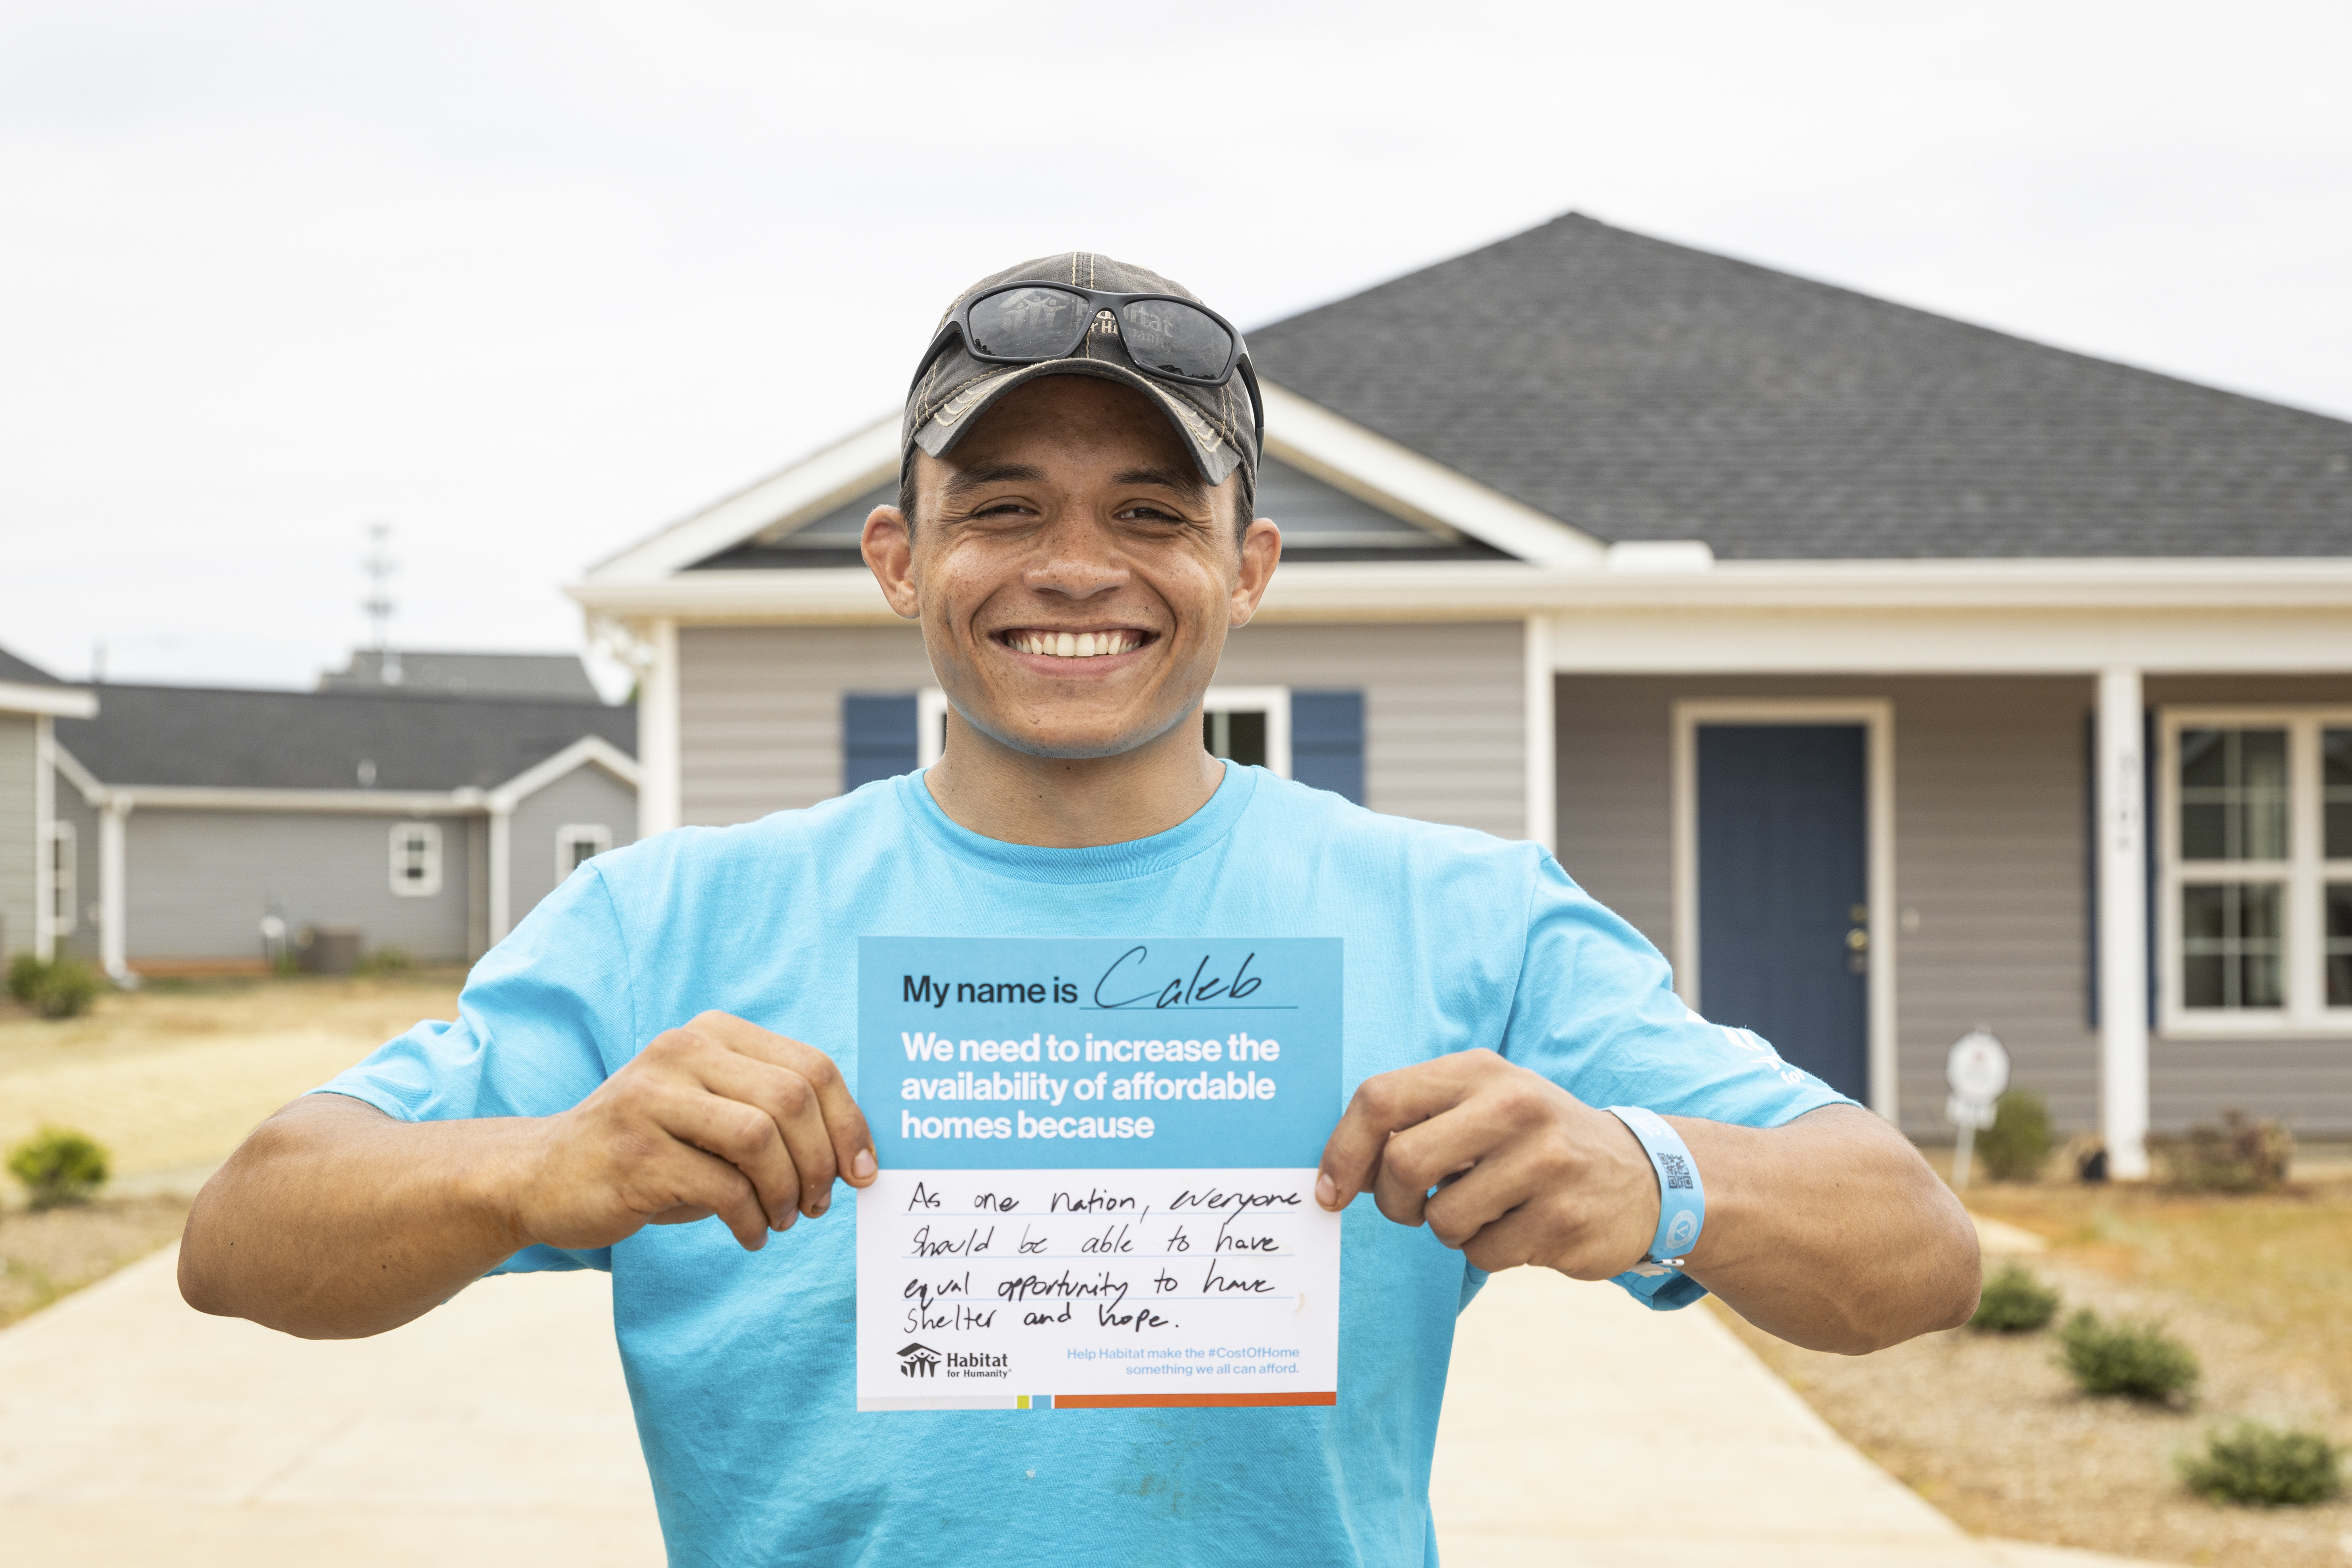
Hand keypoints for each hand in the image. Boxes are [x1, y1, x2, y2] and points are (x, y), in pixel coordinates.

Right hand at [508, 1012, 874, 1254]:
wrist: (544, 1174)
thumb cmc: (652, 1149)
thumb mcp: (712, 1112)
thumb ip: (773, 1115)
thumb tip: (856, 1156)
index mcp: (713, 1032)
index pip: (812, 1067)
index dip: (850, 1122)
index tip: (862, 1170)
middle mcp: (682, 1051)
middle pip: (792, 1099)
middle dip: (820, 1161)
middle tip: (817, 1203)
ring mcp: (652, 1098)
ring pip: (760, 1138)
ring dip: (785, 1191)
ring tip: (782, 1219)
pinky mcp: (635, 1152)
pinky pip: (722, 1187)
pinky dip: (750, 1220)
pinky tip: (749, 1235)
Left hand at [1314, 1048, 1658, 1279]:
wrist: (1641, 1175)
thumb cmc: (1533, 1141)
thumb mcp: (1482, 1105)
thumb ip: (1415, 1122)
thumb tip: (1335, 1176)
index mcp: (1479, 1071)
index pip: (1380, 1099)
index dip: (1343, 1150)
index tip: (1331, 1190)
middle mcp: (1513, 1105)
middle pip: (1403, 1164)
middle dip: (1395, 1202)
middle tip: (1415, 1209)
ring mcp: (1544, 1162)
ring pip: (1442, 1220)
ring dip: (1450, 1230)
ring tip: (1488, 1208)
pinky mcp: (1564, 1218)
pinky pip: (1484, 1254)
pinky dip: (1489, 1251)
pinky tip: (1524, 1226)